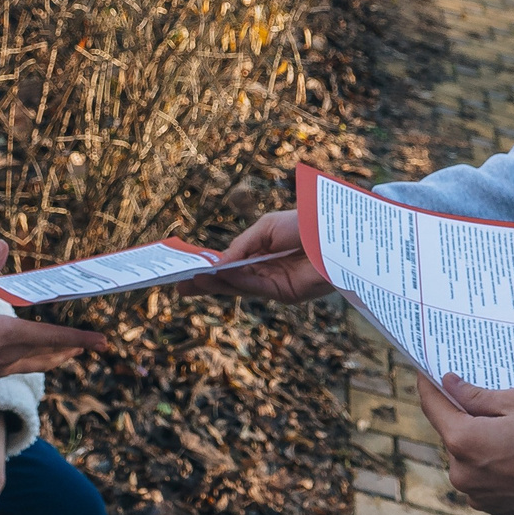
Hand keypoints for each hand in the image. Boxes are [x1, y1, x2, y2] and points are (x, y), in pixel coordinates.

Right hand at [0, 243, 101, 384]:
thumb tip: (2, 245)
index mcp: (7, 335)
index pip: (53, 336)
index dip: (80, 338)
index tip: (102, 341)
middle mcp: (9, 355)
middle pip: (50, 353)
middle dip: (73, 348)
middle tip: (93, 345)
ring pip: (37, 364)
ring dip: (56, 358)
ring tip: (68, 354)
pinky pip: (20, 369)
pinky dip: (35, 363)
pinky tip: (28, 359)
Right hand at [187, 208, 330, 301]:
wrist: (334, 232)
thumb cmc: (305, 222)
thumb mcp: (266, 228)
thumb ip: (243, 246)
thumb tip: (219, 262)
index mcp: (264, 254)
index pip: (232, 266)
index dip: (211, 269)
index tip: (187, 270)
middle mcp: (268, 271)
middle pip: (231, 281)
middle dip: (205, 283)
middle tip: (179, 286)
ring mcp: (276, 283)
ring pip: (240, 287)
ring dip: (215, 285)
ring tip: (190, 282)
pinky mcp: (286, 292)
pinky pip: (255, 286)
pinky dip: (235, 282)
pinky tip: (217, 277)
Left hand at [416, 374, 513, 514]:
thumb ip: (476, 395)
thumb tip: (450, 384)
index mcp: (463, 440)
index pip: (432, 406)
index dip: (428, 385)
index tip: (426, 373)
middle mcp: (461, 472)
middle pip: (451, 434)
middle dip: (464, 418)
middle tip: (488, 405)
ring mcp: (475, 494)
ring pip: (466, 458)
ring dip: (478, 445)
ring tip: (511, 434)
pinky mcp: (491, 508)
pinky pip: (481, 479)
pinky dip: (491, 466)